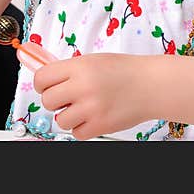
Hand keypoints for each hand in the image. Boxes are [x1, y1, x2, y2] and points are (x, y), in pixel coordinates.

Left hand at [33, 53, 152, 139]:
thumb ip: (70, 69)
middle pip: (47, 100)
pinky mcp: (100, 125)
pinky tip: (91, 117)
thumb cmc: (124, 71)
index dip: (41, 83)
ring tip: (82, 108)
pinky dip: (81, 128)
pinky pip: (76, 133)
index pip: (42, 78)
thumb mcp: (93, 61)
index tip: (46, 86)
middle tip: (65, 98)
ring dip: (68, 116)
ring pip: (60, 120)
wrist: (151, 85)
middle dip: (54, 100)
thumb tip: (46, 77)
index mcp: (79, 67)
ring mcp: (91, 108)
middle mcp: (83, 87)